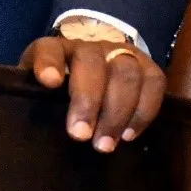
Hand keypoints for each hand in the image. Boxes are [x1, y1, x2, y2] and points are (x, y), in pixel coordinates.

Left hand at [20, 36, 166, 151]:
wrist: (96, 70)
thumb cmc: (63, 88)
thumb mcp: (41, 91)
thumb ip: (37, 100)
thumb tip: (36, 125)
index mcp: (56, 49)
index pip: (49, 49)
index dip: (49, 63)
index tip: (49, 82)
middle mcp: (89, 46)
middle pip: (92, 63)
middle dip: (88, 100)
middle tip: (80, 135)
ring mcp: (120, 53)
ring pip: (125, 72)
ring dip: (117, 111)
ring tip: (105, 143)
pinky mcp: (147, 66)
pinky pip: (154, 82)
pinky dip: (144, 110)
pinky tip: (129, 134)